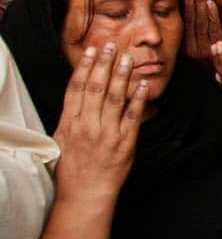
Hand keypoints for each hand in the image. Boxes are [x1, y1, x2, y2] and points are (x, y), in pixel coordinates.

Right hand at [52, 43, 148, 201]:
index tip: (91, 50)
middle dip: (104, 64)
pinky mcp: (125, 143)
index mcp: (69, 122)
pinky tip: (143, 84)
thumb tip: (77, 95)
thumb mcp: (62, 139)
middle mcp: (87, 125)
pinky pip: (133, 116)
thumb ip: (71, 116)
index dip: (84, 67)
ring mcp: (107, 133)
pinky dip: (138, 98)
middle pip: (96, 87)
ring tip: (127, 58)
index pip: (76, 88)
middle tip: (111, 44)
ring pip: (115, 98)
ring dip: (122, 75)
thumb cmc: (72, 168)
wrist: (85, 194)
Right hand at [181, 0, 221, 60]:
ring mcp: (204, 51)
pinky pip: (214, 31)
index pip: (183, 19)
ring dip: (199, 4)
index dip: (183, 1)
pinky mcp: (217, 52)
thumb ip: (190, 29)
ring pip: (201, 24)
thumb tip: (187, 1)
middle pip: (190, 19)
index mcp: (182, 46)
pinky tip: (210, 2)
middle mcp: (191, 50)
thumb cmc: (207, 62)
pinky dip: (212, 16)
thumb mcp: (193, 48)